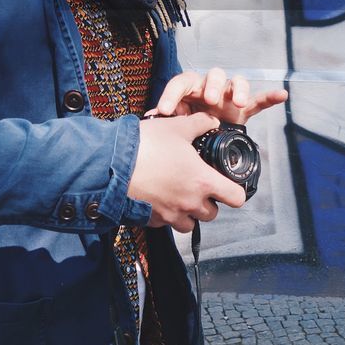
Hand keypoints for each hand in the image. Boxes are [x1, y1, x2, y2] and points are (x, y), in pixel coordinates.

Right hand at [128, 112, 245, 231]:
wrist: (109, 166)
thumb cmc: (145, 146)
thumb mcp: (176, 127)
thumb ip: (199, 123)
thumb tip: (211, 121)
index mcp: (202, 181)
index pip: (236, 198)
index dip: (235, 191)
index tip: (229, 184)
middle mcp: (189, 203)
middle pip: (213, 214)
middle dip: (209, 201)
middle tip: (199, 185)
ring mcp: (170, 215)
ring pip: (190, 224)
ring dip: (189, 212)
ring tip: (179, 194)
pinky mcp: (151, 221)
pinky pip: (166, 223)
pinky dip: (166, 215)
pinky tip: (159, 197)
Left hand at [144, 67, 287, 124]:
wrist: (205, 135)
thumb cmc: (187, 123)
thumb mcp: (174, 123)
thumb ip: (165, 121)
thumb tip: (147, 123)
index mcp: (190, 89)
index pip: (181, 83)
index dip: (172, 95)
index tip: (166, 111)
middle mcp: (211, 87)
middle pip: (214, 76)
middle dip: (213, 86)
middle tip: (210, 99)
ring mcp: (230, 95)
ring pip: (237, 82)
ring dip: (239, 89)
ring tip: (239, 102)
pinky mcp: (246, 107)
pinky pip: (260, 100)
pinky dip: (270, 97)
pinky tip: (281, 96)